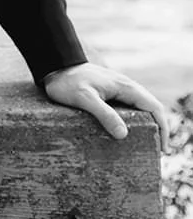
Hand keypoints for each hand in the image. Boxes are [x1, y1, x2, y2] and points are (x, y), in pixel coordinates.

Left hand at [43, 63, 169, 152]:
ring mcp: (118, 90)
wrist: (55, 66)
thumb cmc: (67, 82)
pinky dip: (136, 121)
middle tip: (156, 152)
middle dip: (158, 129)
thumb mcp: (84, 98)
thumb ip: (104, 114)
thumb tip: (123, 135)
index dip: (163, 128)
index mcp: (125, 87)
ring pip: (141, 109)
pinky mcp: (110, 93)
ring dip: (148, 126)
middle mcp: (126, 87)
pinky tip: (128, 134)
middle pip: (151, 109)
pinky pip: (129, 108)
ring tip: (146, 147)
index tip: (163, 148)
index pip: (154, 107)